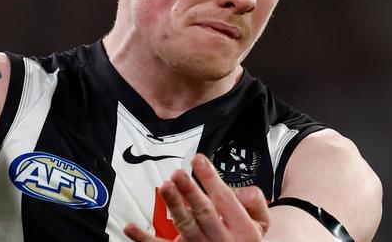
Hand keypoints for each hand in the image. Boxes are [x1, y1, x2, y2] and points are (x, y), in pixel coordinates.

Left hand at [124, 154, 269, 241]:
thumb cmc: (248, 233)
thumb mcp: (261, 219)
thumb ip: (252, 200)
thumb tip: (236, 187)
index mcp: (243, 229)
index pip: (225, 199)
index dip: (211, 178)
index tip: (198, 159)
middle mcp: (222, 241)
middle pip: (204, 213)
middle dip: (190, 192)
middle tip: (178, 174)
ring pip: (185, 227)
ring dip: (173, 206)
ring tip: (165, 187)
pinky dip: (144, 239)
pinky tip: (130, 227)